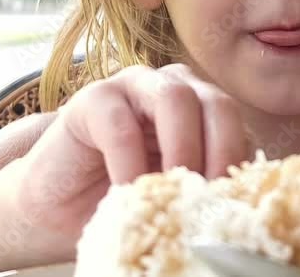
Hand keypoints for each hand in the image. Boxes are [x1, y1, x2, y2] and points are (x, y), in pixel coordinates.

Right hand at [0, 63, 251, 270]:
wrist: (55, 212)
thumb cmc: (124, 204)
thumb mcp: (176, 197)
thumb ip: (206, 187)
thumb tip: (244, 206)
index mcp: (203, 110)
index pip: (238, 125)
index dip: (240, 161)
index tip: (235, 203)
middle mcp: (175, 89)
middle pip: (216, 103)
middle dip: (220, 150)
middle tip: (210, 195)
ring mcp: (134, 86)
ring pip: (174, 97)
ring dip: (182, 147)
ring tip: (175, 190)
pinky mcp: (93, 97)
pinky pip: (120, 123)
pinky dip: (130, 162)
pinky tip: (129, 194)